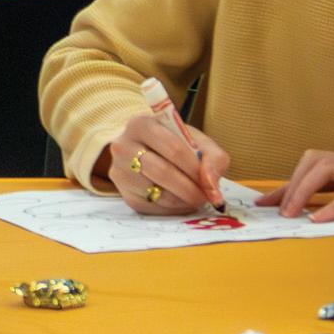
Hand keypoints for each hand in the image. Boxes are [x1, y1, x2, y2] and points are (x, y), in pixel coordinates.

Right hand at [102, 111, 232, 215]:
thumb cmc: (174, 143)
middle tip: (206, 197)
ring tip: (195, 198)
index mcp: (142, 124)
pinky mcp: (123, 193)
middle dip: (190, 189)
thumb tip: (212, 186)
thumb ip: (214, 158)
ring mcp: (119, 171)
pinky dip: (171, 209)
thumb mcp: (196, 140)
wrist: (145, 149)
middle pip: (163, 172)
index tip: (210, 181)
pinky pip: (151, 208)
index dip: (195, 169)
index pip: (173, 149)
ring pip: (157, 193)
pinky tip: (180, 202)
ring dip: (183, 201)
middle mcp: (123, 146)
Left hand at [255, 131, 333, 221]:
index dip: (292, 183)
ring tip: (289, 214)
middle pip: (312, 163)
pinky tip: (318, 219)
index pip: (317, 168)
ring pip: (325, 171)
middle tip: (269, 207)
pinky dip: (333, 206)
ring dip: (302, 192)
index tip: (271, 199)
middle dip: (288, 185)